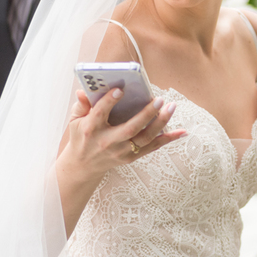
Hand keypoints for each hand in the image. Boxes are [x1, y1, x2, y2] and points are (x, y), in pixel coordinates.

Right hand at [56, 87, 185, 188]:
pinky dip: (168, 140)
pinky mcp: (131, 158)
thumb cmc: (81, 137)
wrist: (83, 166)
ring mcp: (121, 151)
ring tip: (171, 107)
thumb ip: (81, 105)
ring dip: (161, 123)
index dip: (110, 101)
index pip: (100, 113)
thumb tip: (83, 90)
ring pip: (145, 138)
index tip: (121, 90)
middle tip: (159, 99)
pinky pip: (152, 147)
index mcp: (91, 129)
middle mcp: (108, 141)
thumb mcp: (75, 121)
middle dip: (146, 114)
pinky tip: (182, 132)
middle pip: (130, 128)